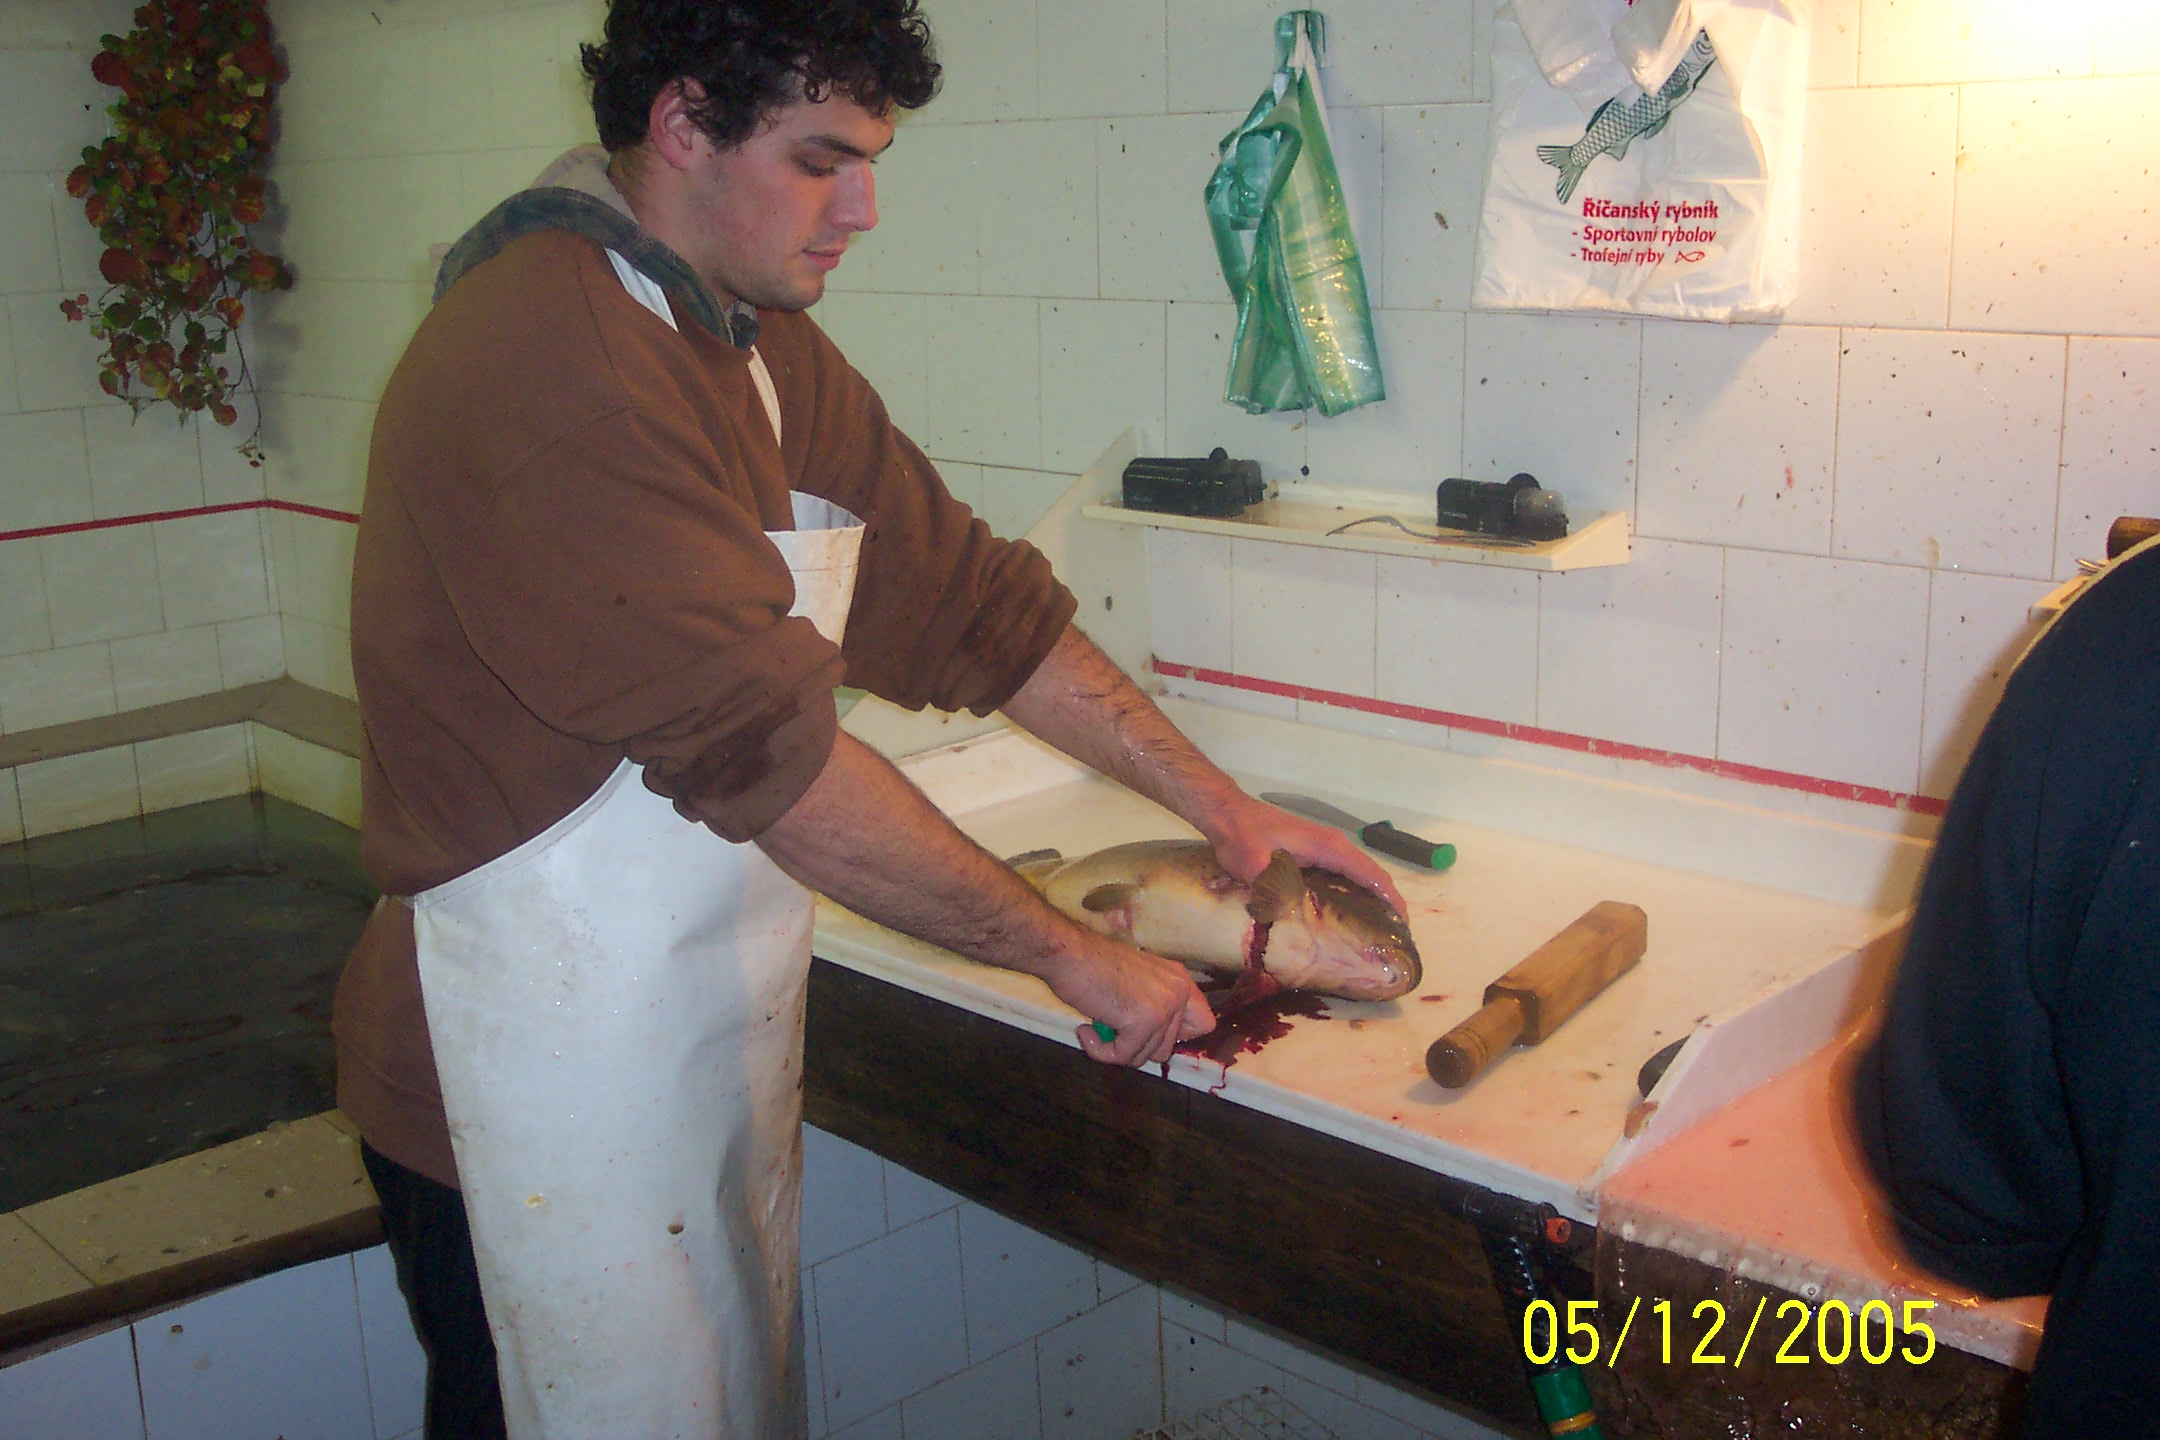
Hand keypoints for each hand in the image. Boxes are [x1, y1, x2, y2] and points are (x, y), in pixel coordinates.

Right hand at [1044, 932, 1214, 1067]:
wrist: (1068, 953)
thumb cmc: (1092, 963)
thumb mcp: (1137, 979)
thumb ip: (1154, 1002)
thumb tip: (1156, 1039)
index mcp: (1179, 979)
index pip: (1203, 1024)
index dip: (1175, 1037)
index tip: (1147, 1033)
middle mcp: (1178, 992)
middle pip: (1168, 1048)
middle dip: (1138, 1045)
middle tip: (1113, 1029)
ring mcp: (1163, 1007)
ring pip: (1147, 1056)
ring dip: (1117, 1049)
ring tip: (1096, 1028)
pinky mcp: (1142, 1022)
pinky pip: (1124, 1057)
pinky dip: (1101, 1052)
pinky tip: (1086, 1032)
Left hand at [1201, 790, 1406, 914]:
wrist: (1228, 813)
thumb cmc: (1242, 836)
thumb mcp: (1253, 865)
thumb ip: (1270, 888)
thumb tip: (1284, 916)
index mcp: (1329, 847)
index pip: (1370, 874)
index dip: (1390, 898)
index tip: (1402, 924)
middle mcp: (1334, 846)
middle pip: (1371, 876)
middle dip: (1386, 903)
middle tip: (1391, 938)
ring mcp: (1324, 848)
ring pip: (1358, 876)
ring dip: (1371, 899)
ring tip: (1375, 931)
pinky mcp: (1314, 853)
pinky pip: (1343, 875)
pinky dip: (1353, 893)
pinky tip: (1346, 915)